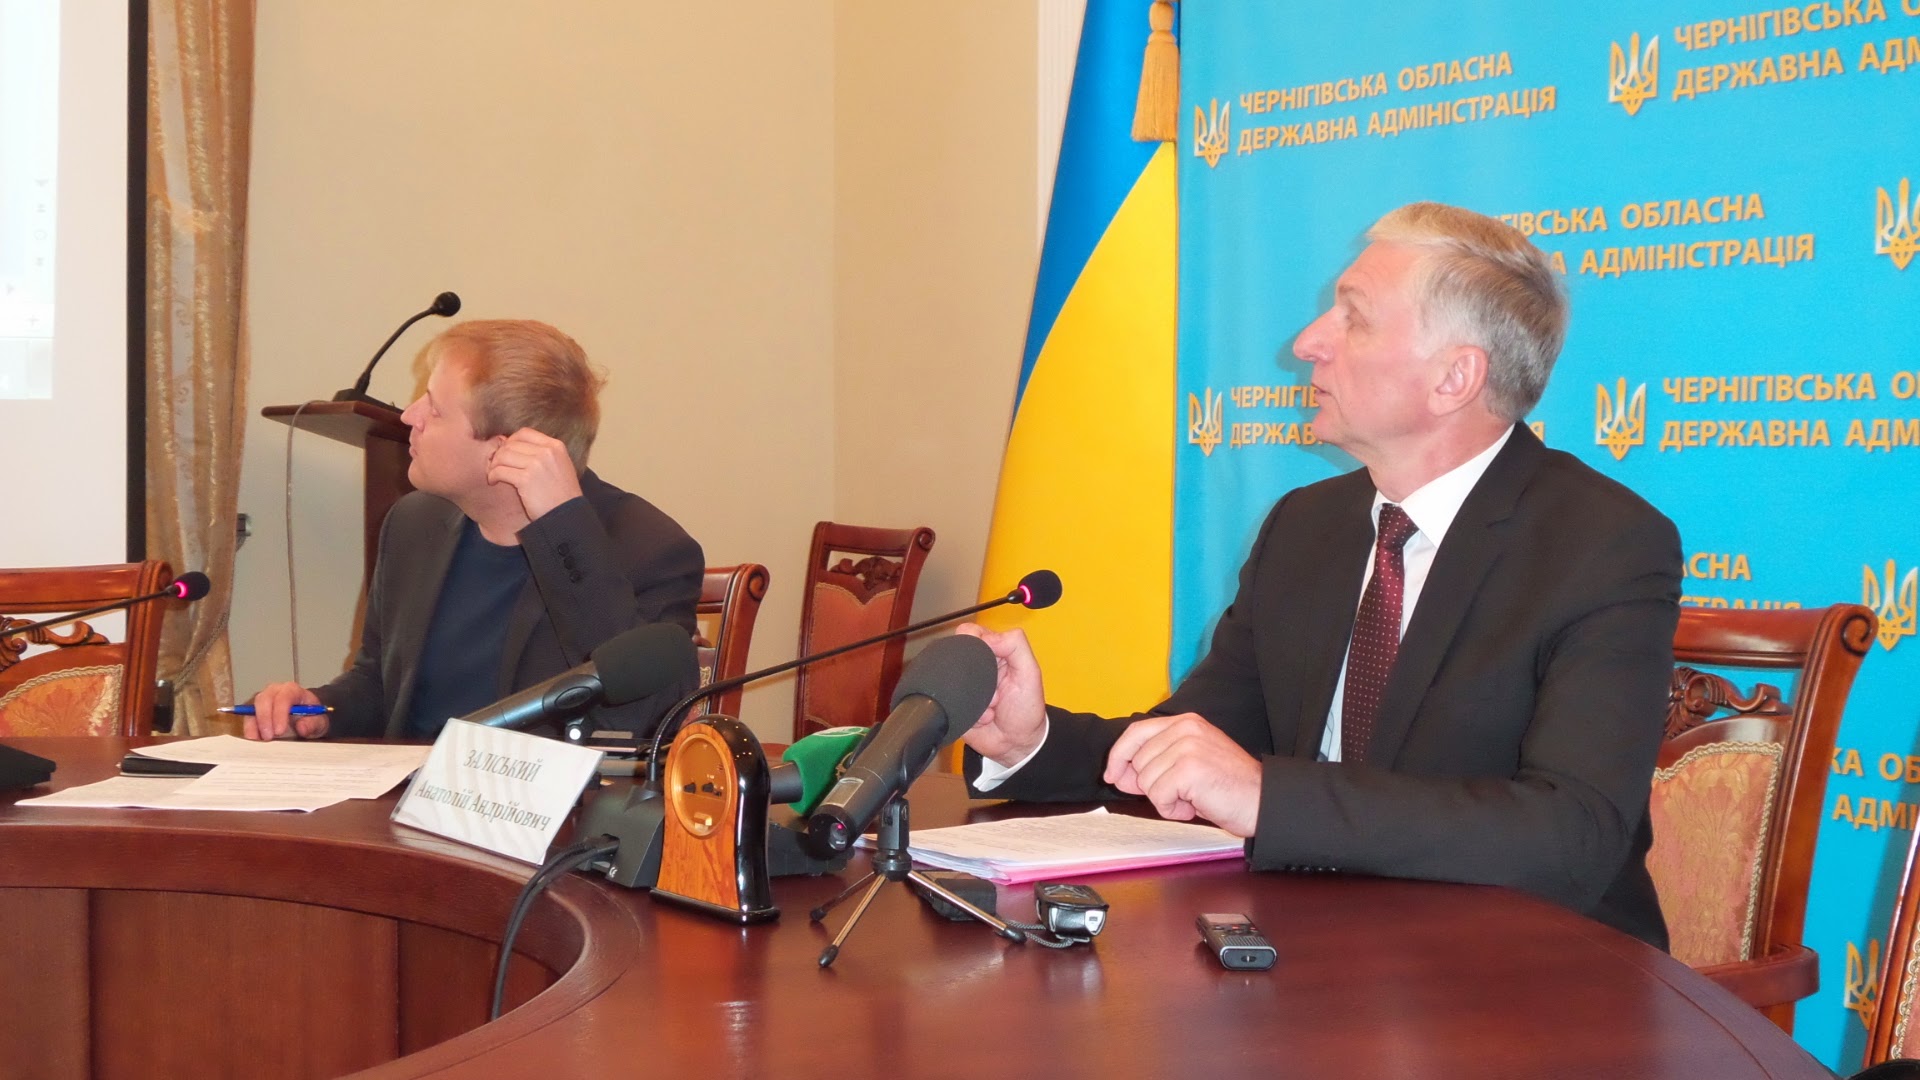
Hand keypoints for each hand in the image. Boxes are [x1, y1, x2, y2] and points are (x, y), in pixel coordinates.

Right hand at [243, 682, 328, 740]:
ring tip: (259, 741)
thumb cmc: (312, 716)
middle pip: (263, 699)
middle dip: (264, 719)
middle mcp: (275, 691)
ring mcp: (263, 699)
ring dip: (254, 725)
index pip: (283, 697)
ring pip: (252, 708)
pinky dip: (250, 729)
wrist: (307, 717)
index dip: (279, 714)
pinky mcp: (255, 710)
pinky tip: (255, 740)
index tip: (279, 731)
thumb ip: (313, 724)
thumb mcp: (319, 722)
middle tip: (268, 738)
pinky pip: (248, 718)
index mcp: (292, 690)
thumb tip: (301, 727)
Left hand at [486, 428, 583, 522]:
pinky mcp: (526, 479)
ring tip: (495, 474)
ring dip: (494, 465)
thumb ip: (543, 454)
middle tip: (496, 465)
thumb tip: (513, 446)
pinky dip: (493, 475)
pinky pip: (500, 470)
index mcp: (556, 446)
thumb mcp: (560, 466)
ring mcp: (537, 464)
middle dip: (500, 454)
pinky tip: (494, 482)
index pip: (525, 433)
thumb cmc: (562, 495)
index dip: (511, 441)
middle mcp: (547, 451)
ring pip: (503, 455)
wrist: (567, 515)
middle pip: (512, 444)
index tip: (507, 454)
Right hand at [953, 623, 1047, 767]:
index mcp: (993, 653)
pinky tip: (983, 718)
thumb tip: (986, 636)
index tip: (985, 658)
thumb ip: (1015, 646)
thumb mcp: (1030, 673)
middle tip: (995, 691)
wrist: (1015, 744)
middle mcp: (975, 667)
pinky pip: (949, 703)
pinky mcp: (954, 705)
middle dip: (976, 676)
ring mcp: (963, 686)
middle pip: (956, 655)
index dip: (973, 641)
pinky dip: (970, 713)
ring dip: (974, 697)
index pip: (971, 633)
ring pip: (951, 680)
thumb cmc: (1026, 708)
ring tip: (991, 707)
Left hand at [1104, 713, 1261, 835]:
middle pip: (1138, 761)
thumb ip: (1155, 762)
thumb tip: (1119, 774)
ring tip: (1193, 797)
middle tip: (1184, 792)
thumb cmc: (1228, 786)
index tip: (1112, 774)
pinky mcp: (1189, 769)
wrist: (1262, 801)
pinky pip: (1159, 796)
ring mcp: (1188, 747)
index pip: (1136, 732)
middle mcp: (1186, 729)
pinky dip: (1173, 809)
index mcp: (1185, 722)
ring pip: (1146, 781)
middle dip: (1152, 785)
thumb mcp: (1189, 763)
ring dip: (1165, 799)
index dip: (1118, 755)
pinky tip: (1195, 805)